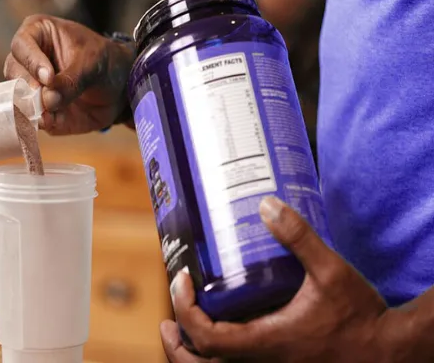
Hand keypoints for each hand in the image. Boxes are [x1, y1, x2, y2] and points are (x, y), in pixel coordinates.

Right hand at [4, 15, 134, 134]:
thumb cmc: (106, 62)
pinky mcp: (39, 110)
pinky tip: (54, 121)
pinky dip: (42, 122)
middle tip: (48, 98)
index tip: (48, 78)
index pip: (21, 45)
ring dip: (32, 107)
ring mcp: (31, 87)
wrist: (122, 89)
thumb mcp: (93, 64)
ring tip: (51, 114)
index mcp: (38, 34)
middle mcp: (28, 61)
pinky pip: (32, 119)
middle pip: (13, 72)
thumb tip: (47, 100)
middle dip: (29, 87)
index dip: (32, 61)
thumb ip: (71, 80)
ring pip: (17, 97)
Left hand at [161, 196, 389, 362]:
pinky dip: (216, 360)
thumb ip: (299, 238)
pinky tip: (219, 340)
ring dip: (191, 357)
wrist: (388, 352)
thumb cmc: (361, 318)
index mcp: (268, 343)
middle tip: (166, 321)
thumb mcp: (331, 272)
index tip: (181, 281)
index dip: (186, 310)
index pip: (208, 337)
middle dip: (176, 345)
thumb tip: (268, 205)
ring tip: (180, 333)